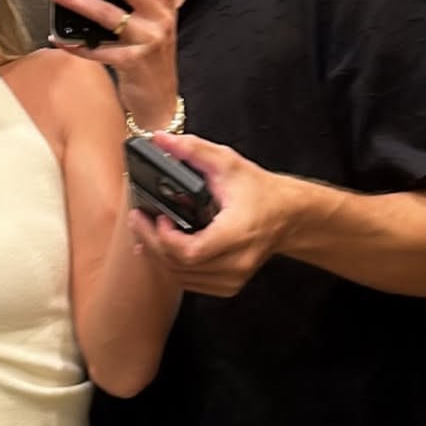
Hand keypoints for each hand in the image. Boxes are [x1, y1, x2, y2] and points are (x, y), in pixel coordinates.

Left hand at [42, 0, 179, 130]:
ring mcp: (146, 42)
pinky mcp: (131, 63)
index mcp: (166, 11)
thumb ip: (140, 10)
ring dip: (76, 0)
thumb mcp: (156, 33)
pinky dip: (74, 43)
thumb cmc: (153, 67)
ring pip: (107, 13)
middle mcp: (159, 22)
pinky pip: (96, 49)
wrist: (160, 104)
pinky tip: (58, 37)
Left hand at [129, 134, 298, 296]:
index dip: (165, 238)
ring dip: (158, 255)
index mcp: (237, 234)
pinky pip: (190, 282)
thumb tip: (161, 140)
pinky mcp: (228, 285)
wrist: (287, 216)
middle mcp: (236, 262)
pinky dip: (172, 265)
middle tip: (138, 220)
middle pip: (180, 266)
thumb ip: (193, 150)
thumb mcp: (228, 163)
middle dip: (152, 242)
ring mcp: (232, 279)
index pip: (191, 251)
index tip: (157, 216)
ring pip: (181, 277)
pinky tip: (162, 247)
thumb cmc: (259, 191)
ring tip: (145, 230)